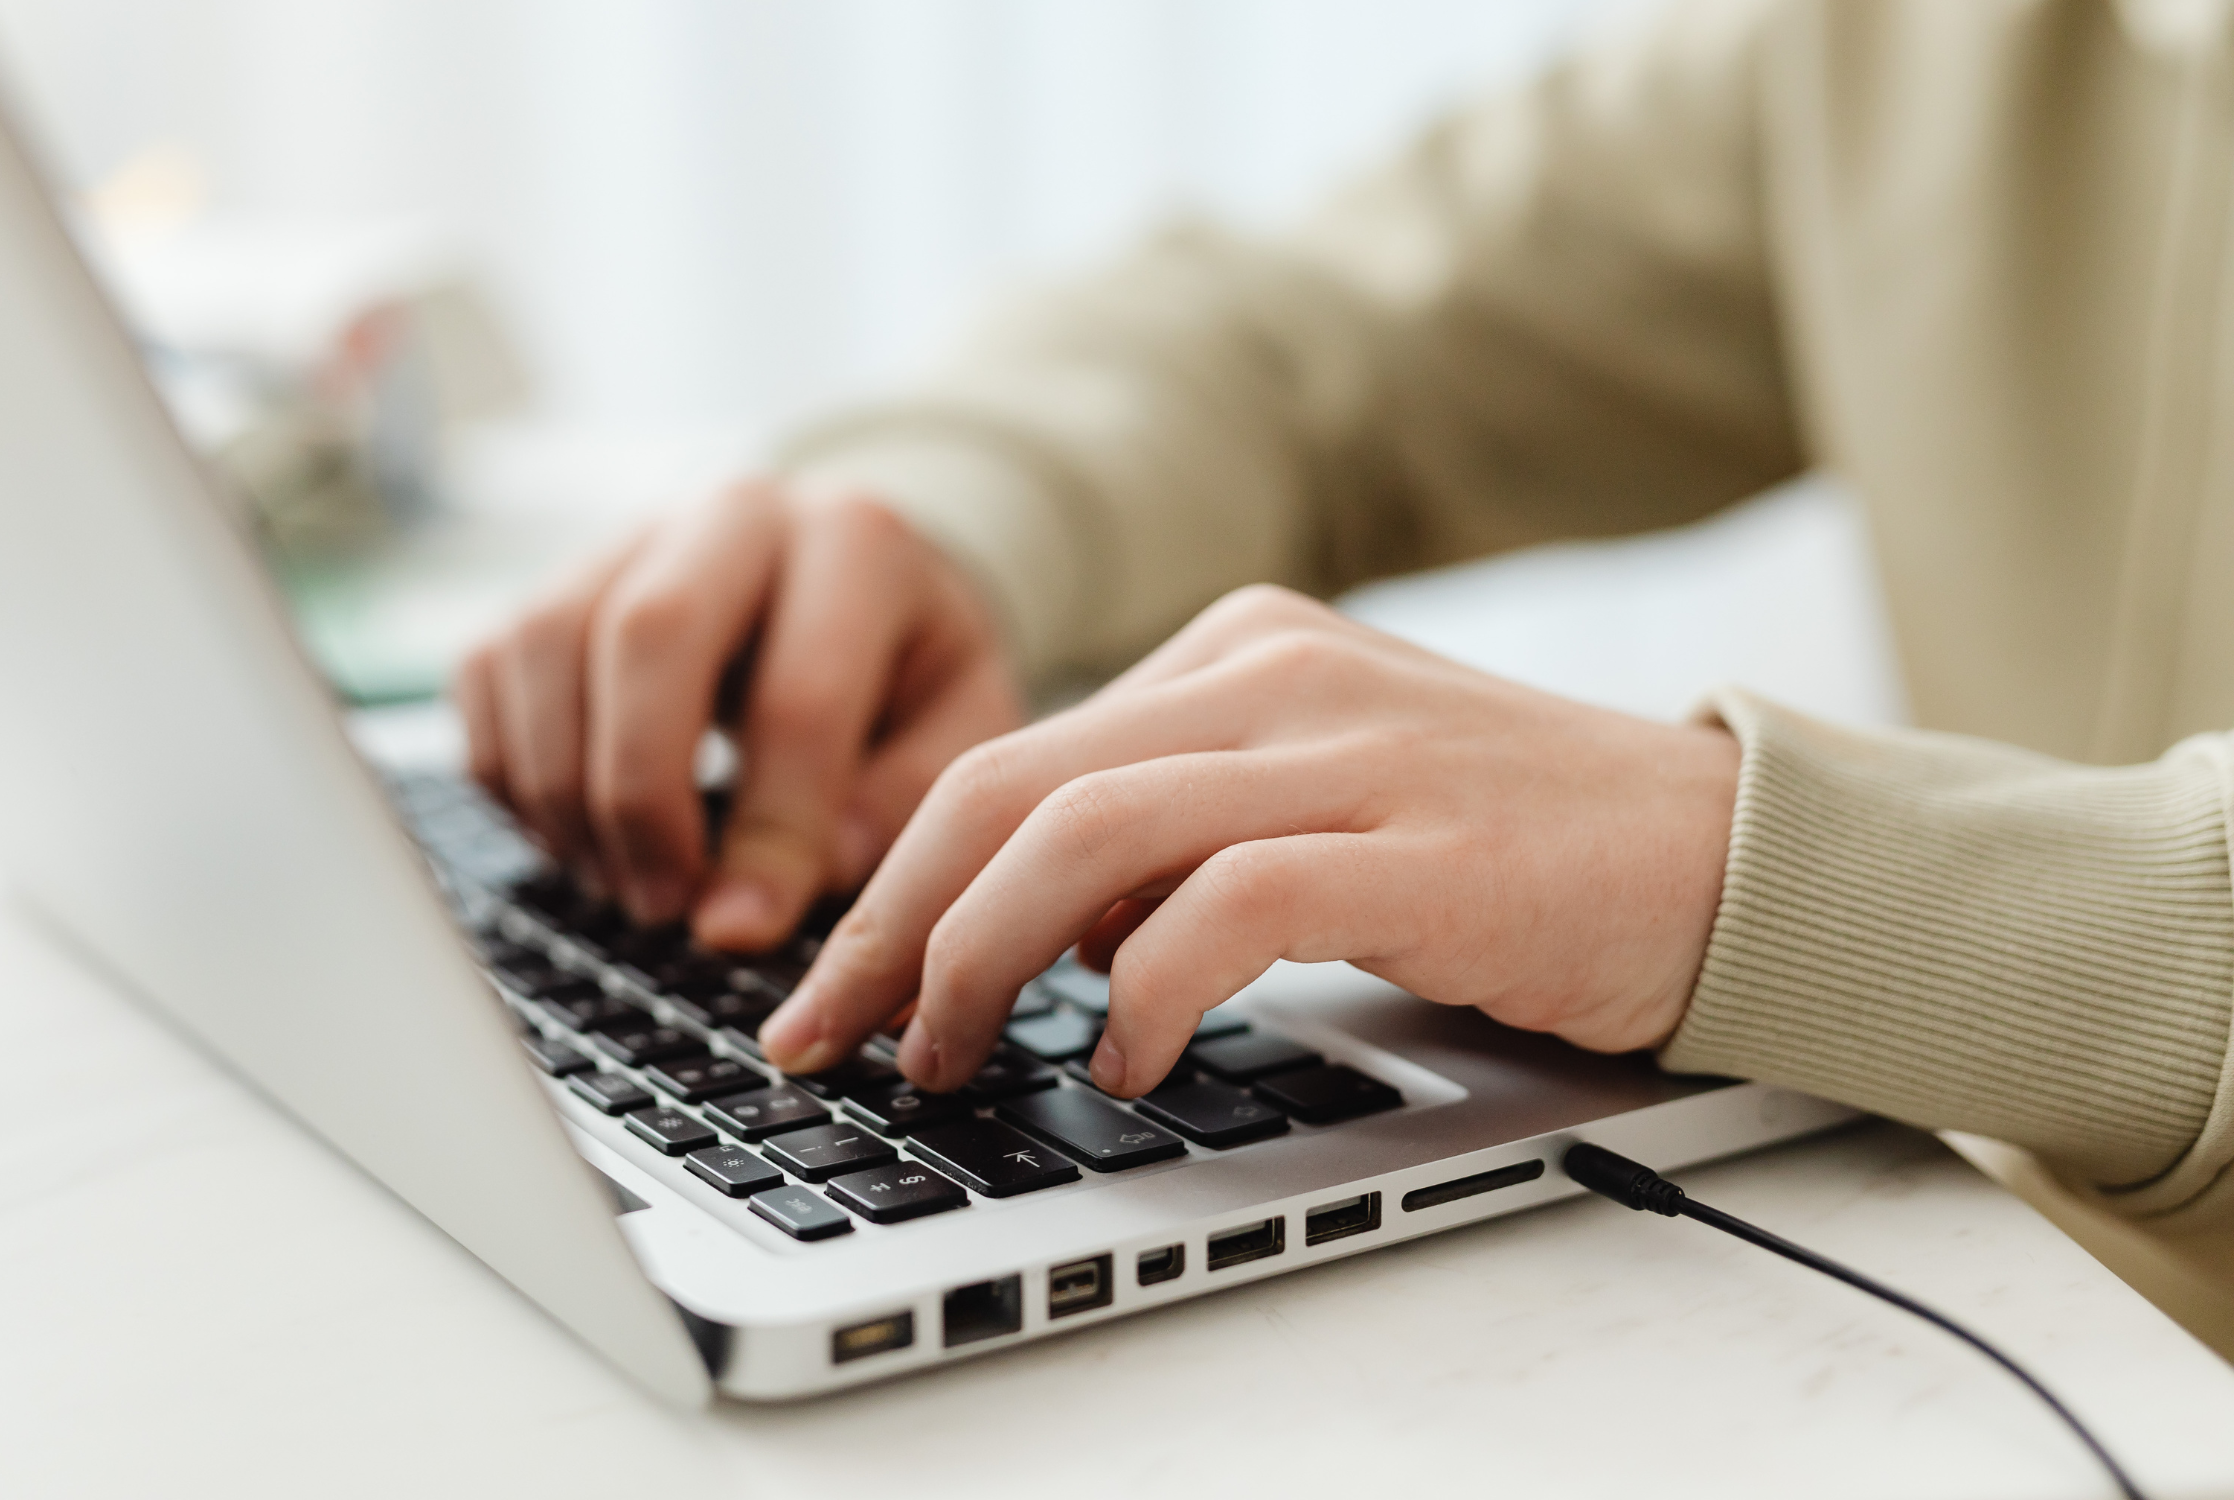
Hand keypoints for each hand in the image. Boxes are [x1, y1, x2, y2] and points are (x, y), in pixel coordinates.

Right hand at [454, 481, 1023, 949]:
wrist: (853, 586)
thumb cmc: (908, 676)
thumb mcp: (957, 732)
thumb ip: (895, 806)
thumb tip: (779, 887)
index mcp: (860, 543)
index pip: (798, 695)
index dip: (768, 832)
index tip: (743, 930)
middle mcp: (736, 514)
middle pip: (647, 634)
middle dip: (641, 795)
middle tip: (662, 906)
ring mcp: (631, 536)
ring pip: (545, 644)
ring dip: (564, 790)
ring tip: (622, 884)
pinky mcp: (552, 579)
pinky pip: (487, 669)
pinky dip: (511, 773)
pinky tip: (577, 837)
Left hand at [759, 585, 1739, 1093]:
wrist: (1725, 849)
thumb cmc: (1507, 848)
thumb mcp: (1312, 799)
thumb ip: (1174, 837)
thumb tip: (1024, 930)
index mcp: (1235, 651)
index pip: (1008, 759)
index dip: (893, 882)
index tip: (834, 987)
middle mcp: (1273, 673)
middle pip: (1009, 788)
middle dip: (892, 925)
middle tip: (833, 1033)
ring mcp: (1350, 749)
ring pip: (1086, 836)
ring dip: (981, 961)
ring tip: (952, 1055)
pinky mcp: (1422, 845)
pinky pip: (1228, 906)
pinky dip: (1143, 990)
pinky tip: (1123, 1058)